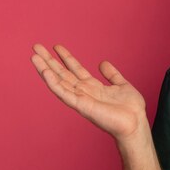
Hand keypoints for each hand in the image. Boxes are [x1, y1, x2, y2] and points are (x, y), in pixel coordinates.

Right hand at [30, 44, 147, 141]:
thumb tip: (103, 63)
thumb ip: (112, 75)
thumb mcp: (122, 85)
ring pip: (59, 82)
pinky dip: (53, 83)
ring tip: (34, 56)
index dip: (66, 57)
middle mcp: (84, 92)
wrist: (135, 124)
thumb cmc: (131, 109)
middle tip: (36, 46)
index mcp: (93, 87)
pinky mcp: (81, 106)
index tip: (56, 46)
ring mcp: (81, 99)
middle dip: (49, 60)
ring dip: (45, 69)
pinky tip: (45, 72)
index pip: (75, 69)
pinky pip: (64, 93)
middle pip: (63, 73)